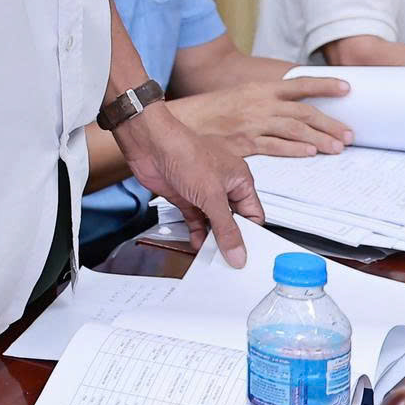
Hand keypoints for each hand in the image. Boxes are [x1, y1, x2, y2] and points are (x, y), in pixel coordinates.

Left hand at [113, 101, 262, 265]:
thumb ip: (225, 228)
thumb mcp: (212, 196)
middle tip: (229, 259)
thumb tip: (238, 252)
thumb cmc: (185, 153)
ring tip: (212, 256)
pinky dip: (197, 233)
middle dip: (230, 239)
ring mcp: (203, 192)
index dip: (251, 235)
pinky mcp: (185, 197)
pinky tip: (197, 244)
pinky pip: (196, 220)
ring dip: (212, 239)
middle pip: (233, 220)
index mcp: (240, 180)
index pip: (253, 214)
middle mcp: (223, 186)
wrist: (151, 145)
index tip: (245, 254)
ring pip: (214, 222)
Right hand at [171, 76, 351, 156]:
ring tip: (336, 147)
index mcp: (261, 88)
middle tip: (349, 134)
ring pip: (294, 129)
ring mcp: (253, 123)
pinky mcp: (244, 142)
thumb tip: (293, 107)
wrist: (184, 120)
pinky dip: (294, 149)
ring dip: (319, 138)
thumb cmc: (212, 110)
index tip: (346, 88)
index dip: (325, 85)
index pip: (300, 84)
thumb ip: (267, 100)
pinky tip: (309, 153)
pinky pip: (274, 146)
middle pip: (304, 111)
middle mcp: (260, 103)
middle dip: (330, 123)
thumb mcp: (242, 95)